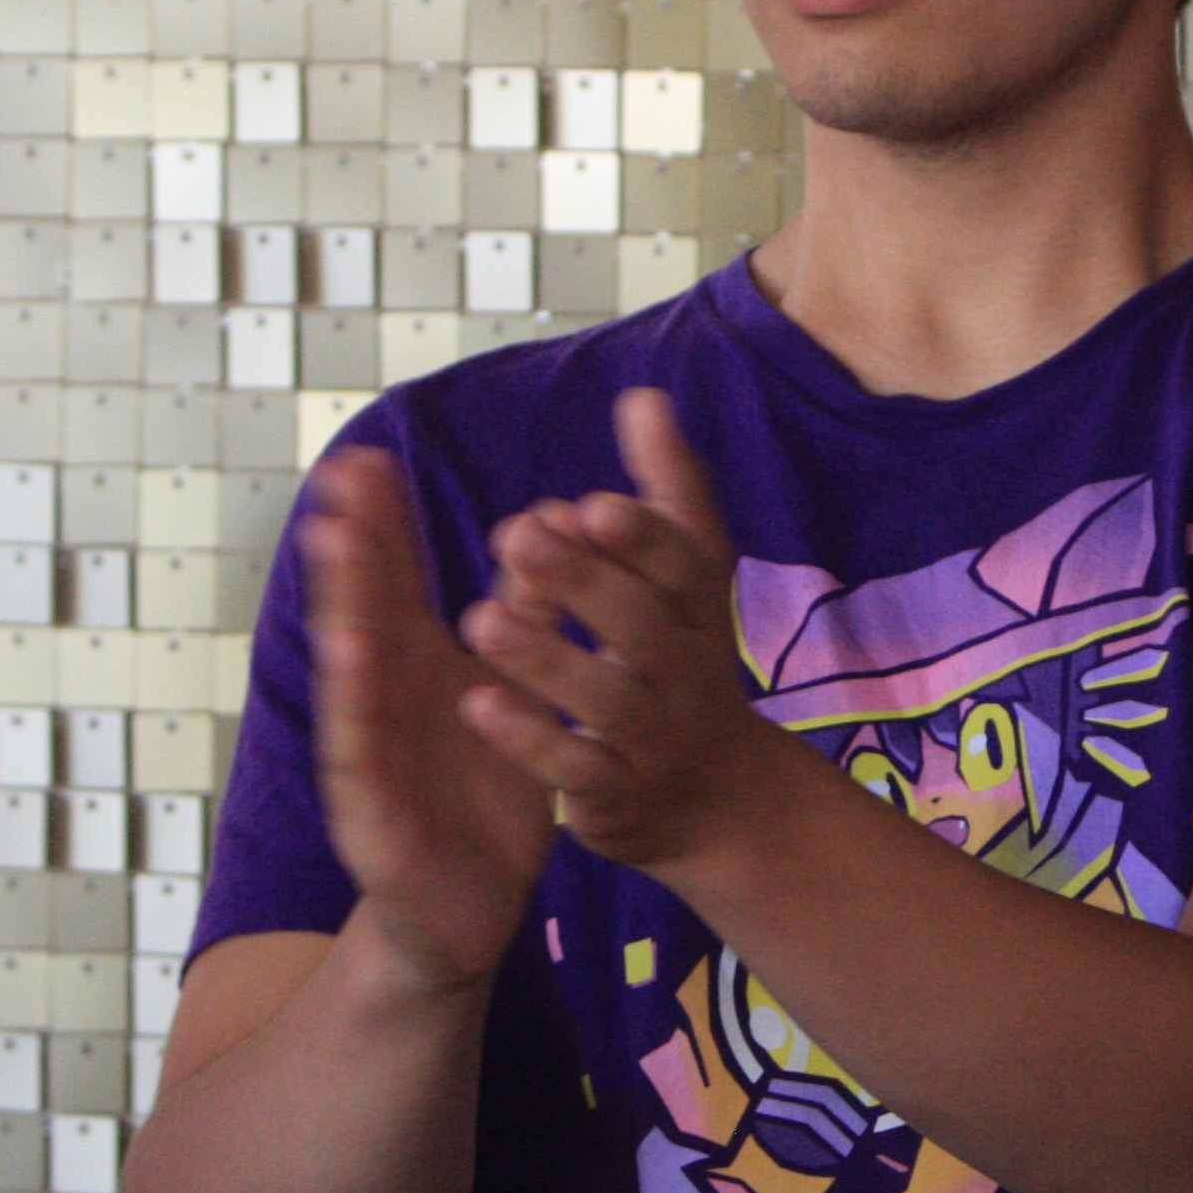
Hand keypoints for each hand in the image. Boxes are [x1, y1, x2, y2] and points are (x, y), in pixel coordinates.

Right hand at [299, 447, 558, 997]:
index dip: (384, 526)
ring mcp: (371, 757)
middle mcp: (384, 702)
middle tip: (340, 480)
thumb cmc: (484, 790)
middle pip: (363, 613)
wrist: (471, 905)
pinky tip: (354, 659)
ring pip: (354, 674)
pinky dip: (357, 707)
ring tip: (334, 546)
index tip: (369, 459)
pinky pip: (365, 756)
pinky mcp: (374, 815)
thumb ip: (522, 617)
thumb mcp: (512, 693)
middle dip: (352, 547)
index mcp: (418, 671)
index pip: (396, 586)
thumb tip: (546, 527)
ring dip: (341, 608)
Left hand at [455, 388, 832, 873]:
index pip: (684, 565)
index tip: (593, 504)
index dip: (644, 538)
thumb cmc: (681, 660)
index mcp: (698, 609)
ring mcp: (653, 736)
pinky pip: (575, 769)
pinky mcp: (616, 793)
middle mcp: (685, 670)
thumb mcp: (688, 578)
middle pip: (644, 626)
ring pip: (606, 699)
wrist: (715, 796)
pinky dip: (530, 739)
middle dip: (583, 582)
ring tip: (479, 617)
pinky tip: (476, 704)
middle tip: (516, 535)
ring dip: (545, 658)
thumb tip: (644, 396)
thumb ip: (667, 491)